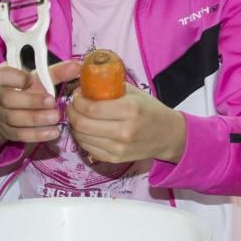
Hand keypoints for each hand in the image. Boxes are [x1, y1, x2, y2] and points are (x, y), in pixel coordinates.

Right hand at [0, 60, 80, 150]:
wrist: (13, 111)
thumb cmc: (28, 89)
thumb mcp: (40, 78)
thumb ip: (57, 72)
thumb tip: (77, 66)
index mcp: (4, 77)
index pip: (3, 74)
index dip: (17, 78)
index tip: (32, 80)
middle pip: (8, 99)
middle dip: (31, 101)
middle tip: (52, 102)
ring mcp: (0, 115)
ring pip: (14, 118)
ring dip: (36, 119)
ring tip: (55, 117)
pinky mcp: (7, 132)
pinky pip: (20, 134)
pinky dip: (37, 134)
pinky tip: (53, 132)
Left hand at [67, 86, 186, 163]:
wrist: (168, 135)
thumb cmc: (150, 110)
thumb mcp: (135, 93)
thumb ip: (111, 87)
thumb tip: (86, 82)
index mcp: (129, 110)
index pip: (91, 108)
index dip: (78, 101)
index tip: (77, 95)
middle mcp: (124, 131)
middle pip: (83, 124)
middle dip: (72, 113)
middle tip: (73, 106)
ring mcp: (119, 148)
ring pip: (82, 138)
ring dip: (75, 125)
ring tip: (79, 116)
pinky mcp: (115, 159)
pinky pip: (89, 149)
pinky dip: (83, 138)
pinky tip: (86, 129)